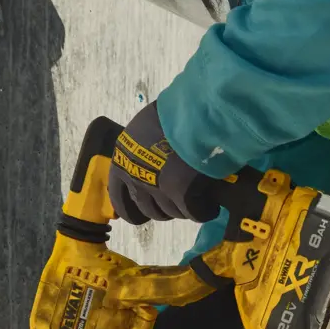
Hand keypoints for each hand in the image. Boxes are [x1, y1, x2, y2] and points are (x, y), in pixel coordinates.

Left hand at [107, 103, 215, 224]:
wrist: (193, 114)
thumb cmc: (170, 112)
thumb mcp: (146, 128)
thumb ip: (145, 148)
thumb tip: (155, 159)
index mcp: (123, 161)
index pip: (118, 197)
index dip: (130, 209)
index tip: (139, 216)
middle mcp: (137, 178)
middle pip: (148, 209)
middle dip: (162, 209)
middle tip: (177, 202)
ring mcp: (159, 190)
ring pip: (171, 213)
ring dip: (183, 210)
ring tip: (198, 200)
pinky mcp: (183, 196)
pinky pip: (195, 213)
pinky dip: (204, 211)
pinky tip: (211, 206)